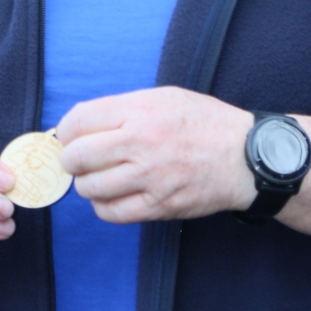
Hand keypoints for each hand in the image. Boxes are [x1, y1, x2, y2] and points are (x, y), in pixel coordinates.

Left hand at [56, 87, 254, 223]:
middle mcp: (142, 142)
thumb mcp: (164, 97)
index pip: (80, 119)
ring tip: (97, 177)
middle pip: (78, 156)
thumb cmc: (204, 121)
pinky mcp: (159, 206)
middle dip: (70, 159)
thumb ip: (124, 108)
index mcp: (141, 110)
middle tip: (77, 159)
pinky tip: (111, 196)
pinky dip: (103, 206)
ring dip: (86, 184)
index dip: (66, 129)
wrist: (244, 155)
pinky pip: (112, 213)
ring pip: (90, 188)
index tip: (68, 135)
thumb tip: (83, 124)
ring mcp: (150, 177)